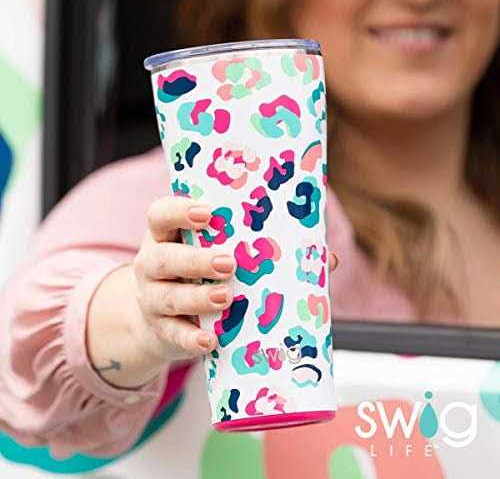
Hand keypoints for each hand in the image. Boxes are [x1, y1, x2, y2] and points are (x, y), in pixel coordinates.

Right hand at [132, 195, 338, 362]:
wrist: (160, 320)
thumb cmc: (200, 278)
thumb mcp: (218, 254)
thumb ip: (262, 249)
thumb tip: (327, 258)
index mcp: (167, 236)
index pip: (159, 214)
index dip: (179, 210)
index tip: (208, 213)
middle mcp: (151, 264)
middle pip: (162, 257)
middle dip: (195, 260)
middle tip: (230, 263)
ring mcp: (151, 298)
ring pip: (167, 296)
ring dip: (198, 298)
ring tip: (227, 298)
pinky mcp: (159, 330)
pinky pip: (172, 334)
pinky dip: (190, 338)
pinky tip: (210, 340)